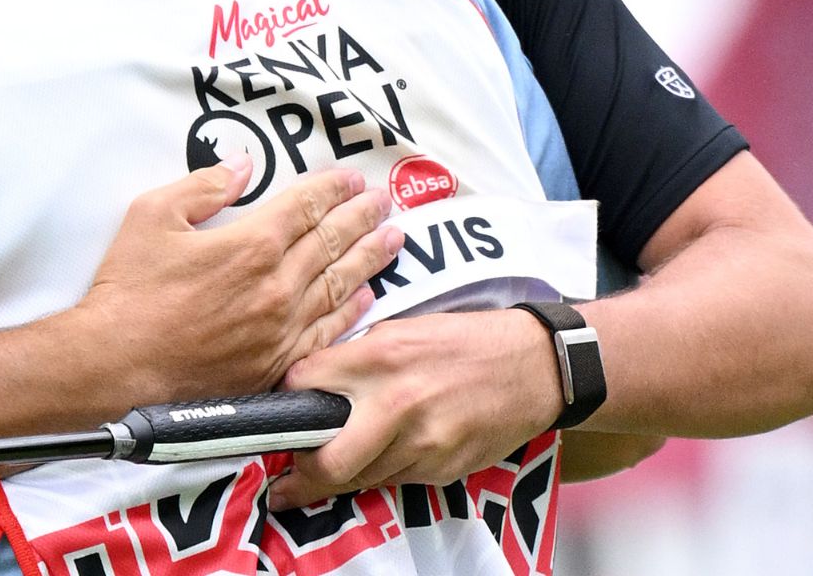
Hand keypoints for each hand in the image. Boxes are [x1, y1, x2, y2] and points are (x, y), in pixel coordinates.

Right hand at [69, 154, 401, 404]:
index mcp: (251, 243)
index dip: (331, 188)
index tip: (349, 178)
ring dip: (370, 258)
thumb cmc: (127, 291)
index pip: (306, 206)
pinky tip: (369, 297)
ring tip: (394, 239)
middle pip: (333, 241)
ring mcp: (282, 328)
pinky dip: (354, 311)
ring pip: (341, 285)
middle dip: (362, 216)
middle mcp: (277, 285)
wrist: (115, 365)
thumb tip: (242, 167)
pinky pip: (329, 333)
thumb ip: (203, 186)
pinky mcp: (276, 363)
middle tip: (383, 201)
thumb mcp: (152, 216)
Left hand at [267, 307, 563, 507]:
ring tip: (327, 469)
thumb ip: (353, 358)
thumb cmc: (462, 342)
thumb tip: (308, 385)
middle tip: (286, 477)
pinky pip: (393, 481)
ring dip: (339, 478)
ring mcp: (422, 443)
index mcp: (380, 357)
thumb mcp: (400, 331)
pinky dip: (379, 474)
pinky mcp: (442, 469)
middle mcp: (397, 404)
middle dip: (299, 475)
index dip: (285, 403)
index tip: (278, 413)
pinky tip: (380, 458)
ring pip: (358, 479)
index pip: (305, 387)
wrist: (534, 366)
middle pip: (325, 461)